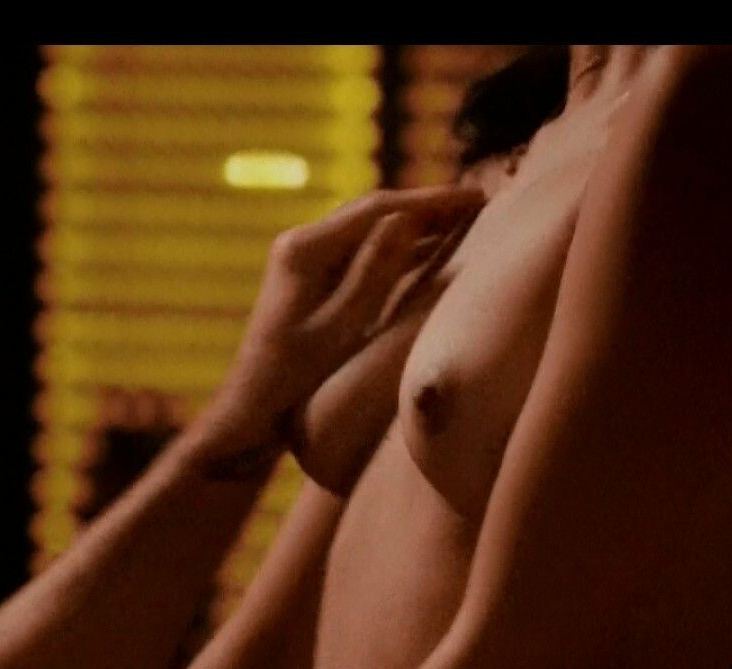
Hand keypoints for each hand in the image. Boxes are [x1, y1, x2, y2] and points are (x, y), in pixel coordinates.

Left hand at [201, 186, 483, 450]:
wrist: (253, 406)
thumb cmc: (294, 376)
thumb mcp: (341, 326)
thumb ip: (374, 271)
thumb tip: (406, 219)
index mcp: (303, 249)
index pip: (376, 209)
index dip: (430, 201)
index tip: (475, 197)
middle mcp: (299, 243)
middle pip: (373, 212)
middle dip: (426, 206)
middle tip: (478, 202)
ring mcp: (302, 258)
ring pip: (368, 229)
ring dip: (414, 224)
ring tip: (464, 219)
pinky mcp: (310, 277)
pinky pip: (360, 251)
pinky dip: (396, 248)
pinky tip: (430, 247)